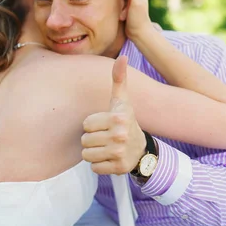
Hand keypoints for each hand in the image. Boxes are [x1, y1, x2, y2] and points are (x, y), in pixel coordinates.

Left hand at [81, 56, 145, 174]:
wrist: (141, 149)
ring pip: (87, 155)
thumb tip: (122, 57)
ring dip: (94, 153)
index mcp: (118, 118)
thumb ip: (119, 80)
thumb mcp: (122, 101)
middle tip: (106, 138)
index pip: (86, 124)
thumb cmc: (125, 121)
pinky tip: (110, 159)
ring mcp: (119, 153)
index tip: (106, 125)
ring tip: (106, 148)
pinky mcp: (118, 168)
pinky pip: (94, 168)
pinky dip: (100, 165)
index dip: (93, 125)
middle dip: (92, 140)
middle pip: (84, 140)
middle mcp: (120, 135)